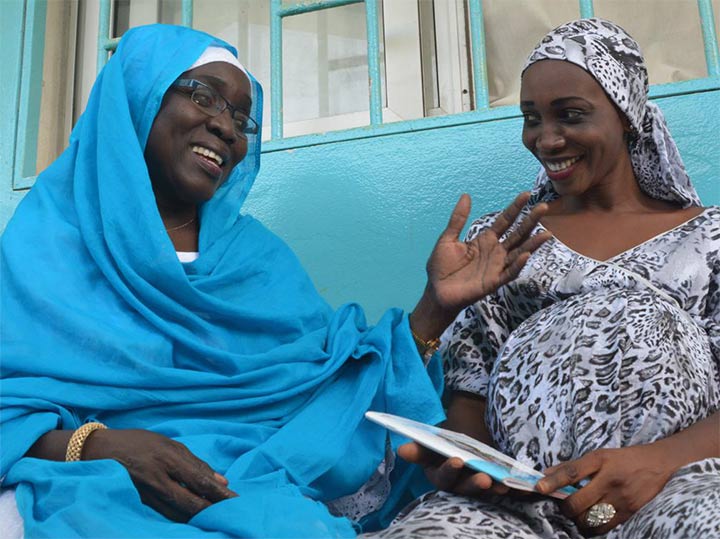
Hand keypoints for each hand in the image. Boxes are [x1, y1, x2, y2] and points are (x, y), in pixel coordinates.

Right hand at [84, 429, 236, 521]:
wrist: (100, 449)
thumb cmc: (140, 442)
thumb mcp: (169, 443)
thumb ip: (195, 462)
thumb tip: (221, 480)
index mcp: (168, 457)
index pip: (200, 480)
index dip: (219, 492)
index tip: (236, 499)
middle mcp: (157, 477)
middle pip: (191, 501)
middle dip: (212, 509)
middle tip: (230, 513)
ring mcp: (146, 493)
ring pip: (179, 513)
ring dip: (198, 516)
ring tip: (216, 518)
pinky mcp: (138, 503)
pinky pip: (165, 515)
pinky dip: (182, 518)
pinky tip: (193, 519)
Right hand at [399, 442, 527, 497]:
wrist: (466, 429)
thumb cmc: (444, 440)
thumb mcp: (431, 441)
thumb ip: (419, 447)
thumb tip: (402, 450)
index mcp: (439, 475)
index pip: (443, 477)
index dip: (449, 471)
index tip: (457, 461)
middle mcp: (457, 485)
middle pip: (465, 489)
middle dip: (474, 484)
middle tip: (484, 478)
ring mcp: (476, 487)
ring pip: (484, 492)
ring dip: (493, 489)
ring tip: (502, 485)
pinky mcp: (493, 486)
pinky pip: (502, 490)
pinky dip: (512, 489)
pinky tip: (520, 486)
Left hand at [426, 192, 548, 311]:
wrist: (436, 291)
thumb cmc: (441, 266)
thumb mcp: (448, 238)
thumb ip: (458, 219)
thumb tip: (466, 196)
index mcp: (485, 240)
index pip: (504, 221)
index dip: (515, 208)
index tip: (527, 194)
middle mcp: (495, 252)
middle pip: (517, 234)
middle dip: (530, 221)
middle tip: (544, 207)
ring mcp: (496, 267)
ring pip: (519, 253)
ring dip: (532, 244)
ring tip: (546, 233)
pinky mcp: (493, 282)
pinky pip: (509, 273)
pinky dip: (518, 265)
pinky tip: (526, 255)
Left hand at [536, 444, 676, 534]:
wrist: (660, 464)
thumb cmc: (623, 458)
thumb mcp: (599, 455)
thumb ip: (572, 466)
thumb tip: (545, 473)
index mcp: (600, 460)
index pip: (572, 472)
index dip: (553, 481)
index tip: (539, 487)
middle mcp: (609, 479)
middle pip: (578, 502)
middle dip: (566, 508)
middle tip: (565, 505)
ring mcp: (621, 497)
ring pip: (589, 518)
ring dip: (578, 519)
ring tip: (578, 513)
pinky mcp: (629, 512)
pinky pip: (604, 527)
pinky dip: (592, 527)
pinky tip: (591, 521)